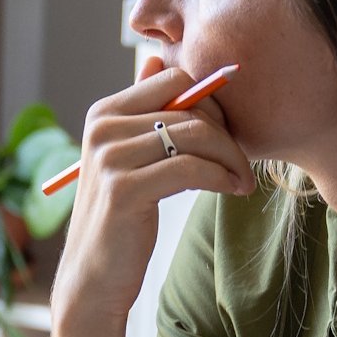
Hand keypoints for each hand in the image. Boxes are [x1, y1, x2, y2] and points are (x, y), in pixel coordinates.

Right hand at [50, 58, 255, 329]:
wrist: (94, 278)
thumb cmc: (121, 219)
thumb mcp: (129, 159)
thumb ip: (143, 112)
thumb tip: (155, 58)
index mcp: (104, 113)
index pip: (173, 79)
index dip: (208, 103)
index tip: (224, 136)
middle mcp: (102, 127)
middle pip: (189, 107)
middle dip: (226, 134)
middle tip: (242, 165)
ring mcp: (110, 157)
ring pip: (196, 135)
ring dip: (231, 158)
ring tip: (242, 181)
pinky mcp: (124, 189)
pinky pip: (192, 168)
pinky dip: (221, 177)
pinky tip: (232, 190)